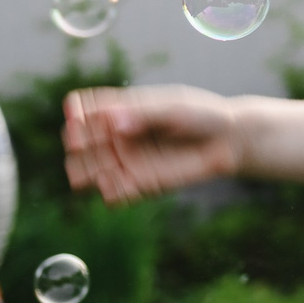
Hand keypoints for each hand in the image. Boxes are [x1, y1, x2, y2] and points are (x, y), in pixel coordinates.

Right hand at [64, 85, 242, 204]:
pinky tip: (111, 188)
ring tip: (90, 174)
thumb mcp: (173, 109)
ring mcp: (125, 160)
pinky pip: (115, 193)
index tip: (75, 120)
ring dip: (84, 173)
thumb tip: (114, 122)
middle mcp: (116, 135)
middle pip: (82, 141)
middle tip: (78, 147)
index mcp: (120, 109)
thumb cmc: (201, 116)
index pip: (84, 109)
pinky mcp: (139, 184)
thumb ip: (144, 115)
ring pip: (91, 170)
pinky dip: (110, 192)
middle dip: (77, 146)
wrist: (227, 141)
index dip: (75, 114)